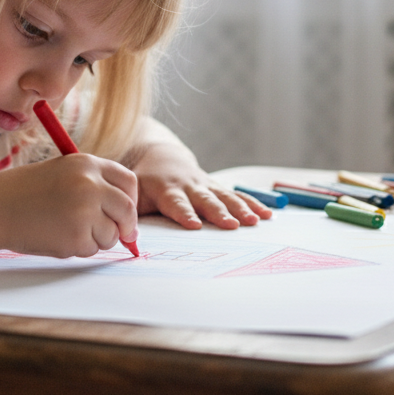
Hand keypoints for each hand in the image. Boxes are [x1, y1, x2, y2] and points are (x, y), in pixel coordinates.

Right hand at [0, 154, 137, 257]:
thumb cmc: (26, 191)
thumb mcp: (63, 172)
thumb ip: (94, 185)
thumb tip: (126, 215)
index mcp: (87, 164)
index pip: (128, 181)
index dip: (130, 199)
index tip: (127, 213)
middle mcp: (90, 185)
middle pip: (127, 210)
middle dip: (126, 226)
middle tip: (123, 236)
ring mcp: (84, 211)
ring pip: (110, 234)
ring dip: (96, 239)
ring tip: (67, 229)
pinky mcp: (76, 236)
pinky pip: (91, 250)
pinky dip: (78, 248)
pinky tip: (56, 236)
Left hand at [130, 143, 272, 229]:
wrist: (161, 158)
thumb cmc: (144, 183)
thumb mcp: (133, 193)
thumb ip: (131, 213)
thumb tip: (125, 236)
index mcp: (166, 189)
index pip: (176, 203)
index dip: (185, 213)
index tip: (194, 225)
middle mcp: (189, 186)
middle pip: (205, 200)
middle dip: (219, 212)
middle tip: (231, 225)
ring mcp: (206, 185)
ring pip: (225, 196)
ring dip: (241, 209)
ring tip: (255, 222)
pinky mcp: (218, 187)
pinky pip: (238, 195)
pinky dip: (253, 204)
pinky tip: (268, 215)